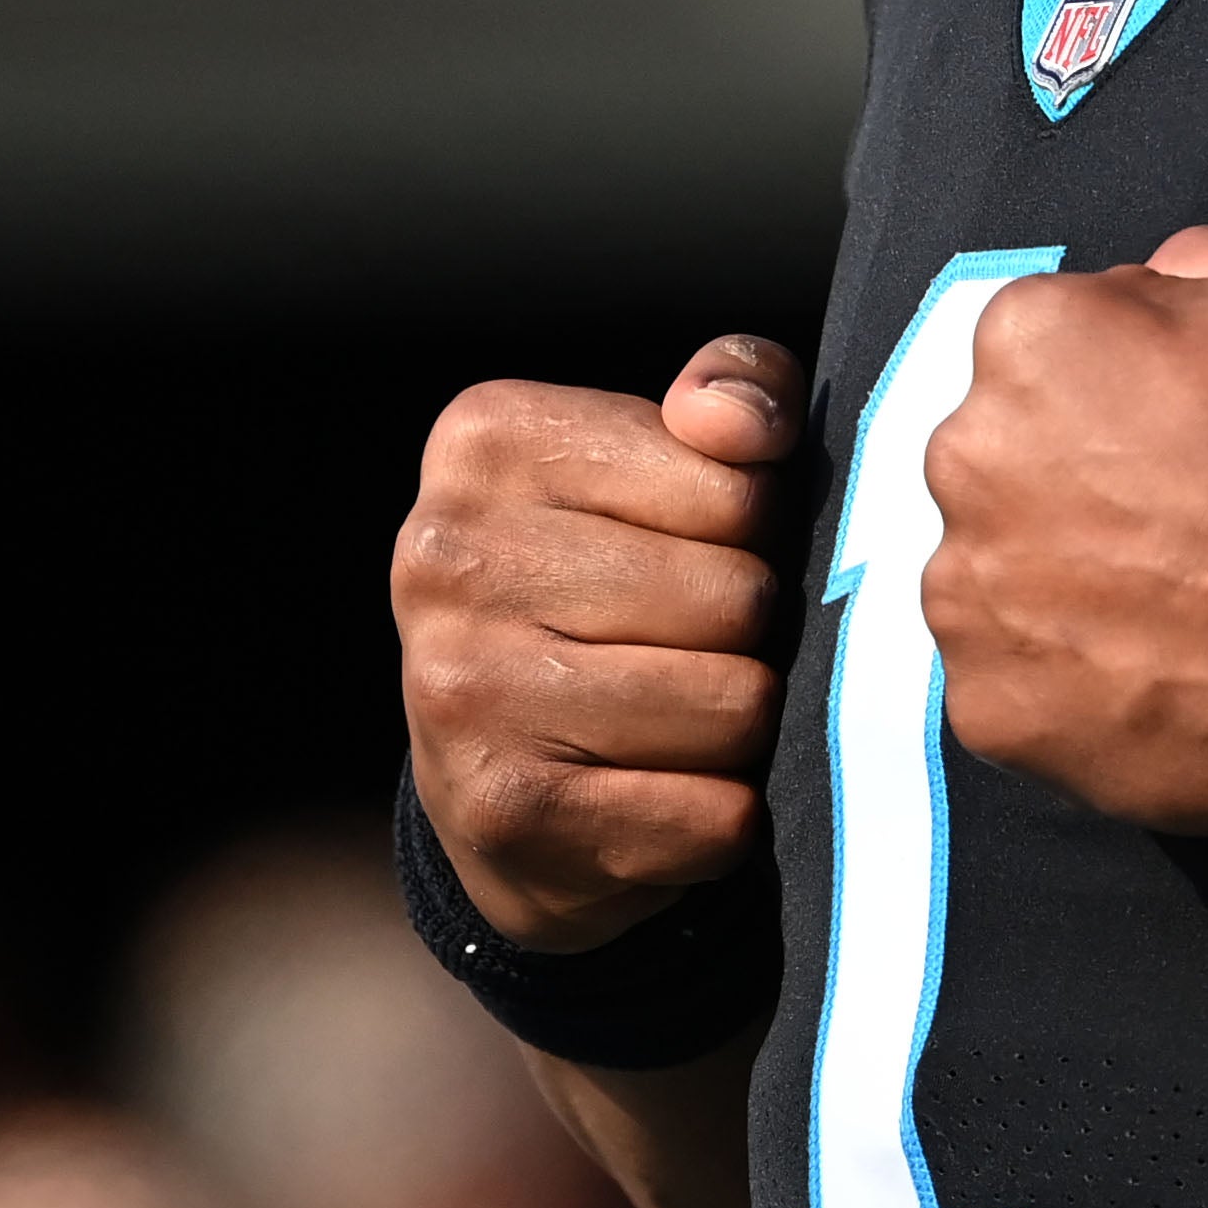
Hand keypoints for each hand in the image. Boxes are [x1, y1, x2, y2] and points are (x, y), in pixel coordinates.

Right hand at [394, 334, 803, 950]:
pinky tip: (666, 794)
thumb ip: (741, 391)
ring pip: (736, 706)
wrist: (501, 774)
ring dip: (744, 727)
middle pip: (736, 598)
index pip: (737, 486)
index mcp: (488, 439)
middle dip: (751, 633)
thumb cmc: (614, 582)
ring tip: (683, 716)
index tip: (698, 549)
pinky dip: (723, 816)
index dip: (757, 531)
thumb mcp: (672, 454)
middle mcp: (450, 557)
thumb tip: (736, 423)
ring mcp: (464, 689)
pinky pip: (713, 815)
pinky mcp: (504, 810)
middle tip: (694, 647)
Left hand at [924, 228, 1207, 830]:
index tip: (1180, 429)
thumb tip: (1149, 284)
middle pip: (1001, 458)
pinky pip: (1012, 678)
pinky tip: (1152, 677)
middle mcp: (967, 454)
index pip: (1046, 347)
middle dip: (1069, 482)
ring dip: (1058, 583)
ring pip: (995, 572)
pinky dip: (1068, 682)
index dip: (1120, 384)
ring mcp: (968, 590)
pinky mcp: (987, 703)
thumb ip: (1198, 264)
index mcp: (1030, 337)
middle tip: (1174, 524)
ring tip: (1167, 612)